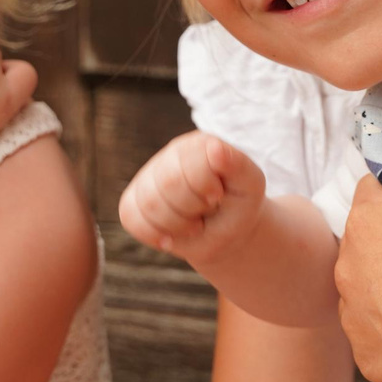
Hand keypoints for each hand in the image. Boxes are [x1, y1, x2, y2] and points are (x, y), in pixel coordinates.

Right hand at [117, 132, 266, 270]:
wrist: (226, 229)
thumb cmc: (239, 204)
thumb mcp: (250, 186)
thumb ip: (238, 165)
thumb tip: (214, 147)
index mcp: (200, 145)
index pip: (190, 162)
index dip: (204, 188)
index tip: (217, 197)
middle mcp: (171, 155)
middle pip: (167, 184)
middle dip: (191, 209)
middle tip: (206, 212)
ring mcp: (149, 177)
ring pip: (148, 203)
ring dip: (175, 225)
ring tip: (194, 225)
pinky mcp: (133, 199)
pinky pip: (130, 217)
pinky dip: (154, 234)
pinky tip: (172, 236)